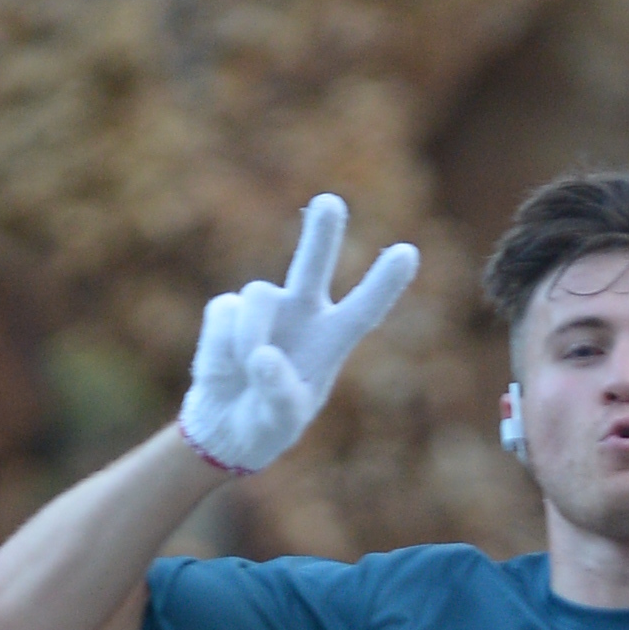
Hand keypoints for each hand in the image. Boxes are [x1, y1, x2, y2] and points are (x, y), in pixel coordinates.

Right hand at [179, 194, 419, 475]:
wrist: (225, 426)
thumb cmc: (267, 423)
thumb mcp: (281, 422)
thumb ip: (278, 393)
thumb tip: (262, 355)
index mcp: (331, 341)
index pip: (363, 310)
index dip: (383, 284)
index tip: (407, 253)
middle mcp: (302, 313)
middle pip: (313, 266)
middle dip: (320, 235)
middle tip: (330, 203)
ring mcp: (266, 307)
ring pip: (257, 296)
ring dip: (248, 336)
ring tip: (249, 368)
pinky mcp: (228, 308)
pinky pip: (224, 313)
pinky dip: (221, 345)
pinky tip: (225, 369)